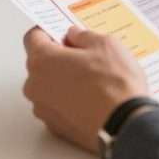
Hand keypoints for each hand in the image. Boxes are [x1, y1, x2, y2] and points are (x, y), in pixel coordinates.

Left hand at [22, 26, 148, 152]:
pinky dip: (68, 100)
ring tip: (91, 80)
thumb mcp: (105, 44)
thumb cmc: (114, 85)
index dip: (48, 31)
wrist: (126, 124)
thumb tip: (75, 36)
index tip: (61, 32)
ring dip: (62, 80)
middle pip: (39, 63)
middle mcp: (36, 85)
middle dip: (58, 57)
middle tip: (83, 55)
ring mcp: (43, 109)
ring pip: (47, 86)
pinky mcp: (55, 127)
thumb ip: (83, 36)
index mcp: (42, 60)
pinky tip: (90, 98)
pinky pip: (56, 106)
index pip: (32, 37)